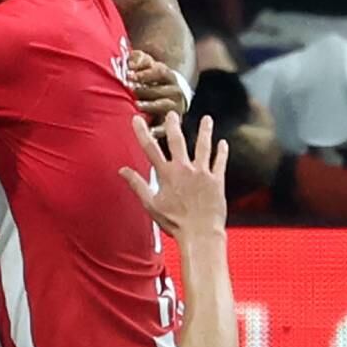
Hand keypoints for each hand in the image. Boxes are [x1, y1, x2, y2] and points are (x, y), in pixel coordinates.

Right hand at [119, 111, 226, 239]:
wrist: (200, 233)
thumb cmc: (175, 222)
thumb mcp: (151, 204)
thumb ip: (138, 185)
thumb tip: (123, 171)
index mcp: (167, 174)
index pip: (150, 148)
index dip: (142, 132)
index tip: (137, 119)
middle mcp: (184, 169)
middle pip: (177, 141)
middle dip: (173, 125)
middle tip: (172, 114)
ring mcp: (202, 173)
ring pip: (203, 146)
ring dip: (205, 132)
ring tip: (207, 120)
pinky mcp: (217, 180)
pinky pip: (220, 162)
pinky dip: (221, 152)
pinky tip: (223, 143)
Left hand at [128, 50, 187, 133]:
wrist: (170, 95)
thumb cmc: (153, 80)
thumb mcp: (148, 65)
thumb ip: (139, 59)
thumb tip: (131, 64)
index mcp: (168, 75)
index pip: (159, 72)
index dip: (144, 73)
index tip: (129, 75)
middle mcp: (175, 91)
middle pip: (160, 90)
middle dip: (144, 90)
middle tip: (130, 91)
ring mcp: (175, 106)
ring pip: (164, 105)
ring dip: (150, 106)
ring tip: (136, 105)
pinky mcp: (174, 122)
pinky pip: (166, 126)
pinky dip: (158, 130)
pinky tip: (149, 131)